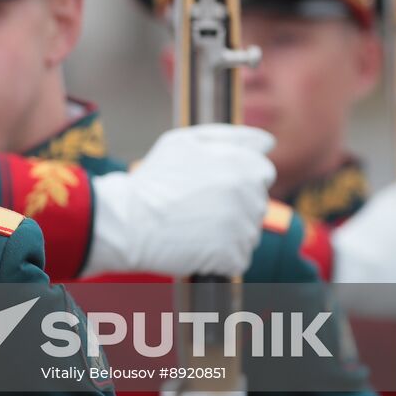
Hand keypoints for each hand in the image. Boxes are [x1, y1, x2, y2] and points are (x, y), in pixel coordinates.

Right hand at [81, 124, 275, 277]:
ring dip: (228, 233)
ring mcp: (240, 228)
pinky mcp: (231, 256)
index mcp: (241, 165)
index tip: (212, 186)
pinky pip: (237, 259)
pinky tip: (196, 246)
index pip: (262, 174)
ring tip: (194, 226)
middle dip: (234, 206)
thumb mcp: (184, 141)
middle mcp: (247, 195)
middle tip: (197, 207)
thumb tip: (268, 142)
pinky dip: (220, 257)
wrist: (127, 221)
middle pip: (256, 205)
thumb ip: (230, 136)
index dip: (238, 179)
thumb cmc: (154, 179)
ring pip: (248, 233)